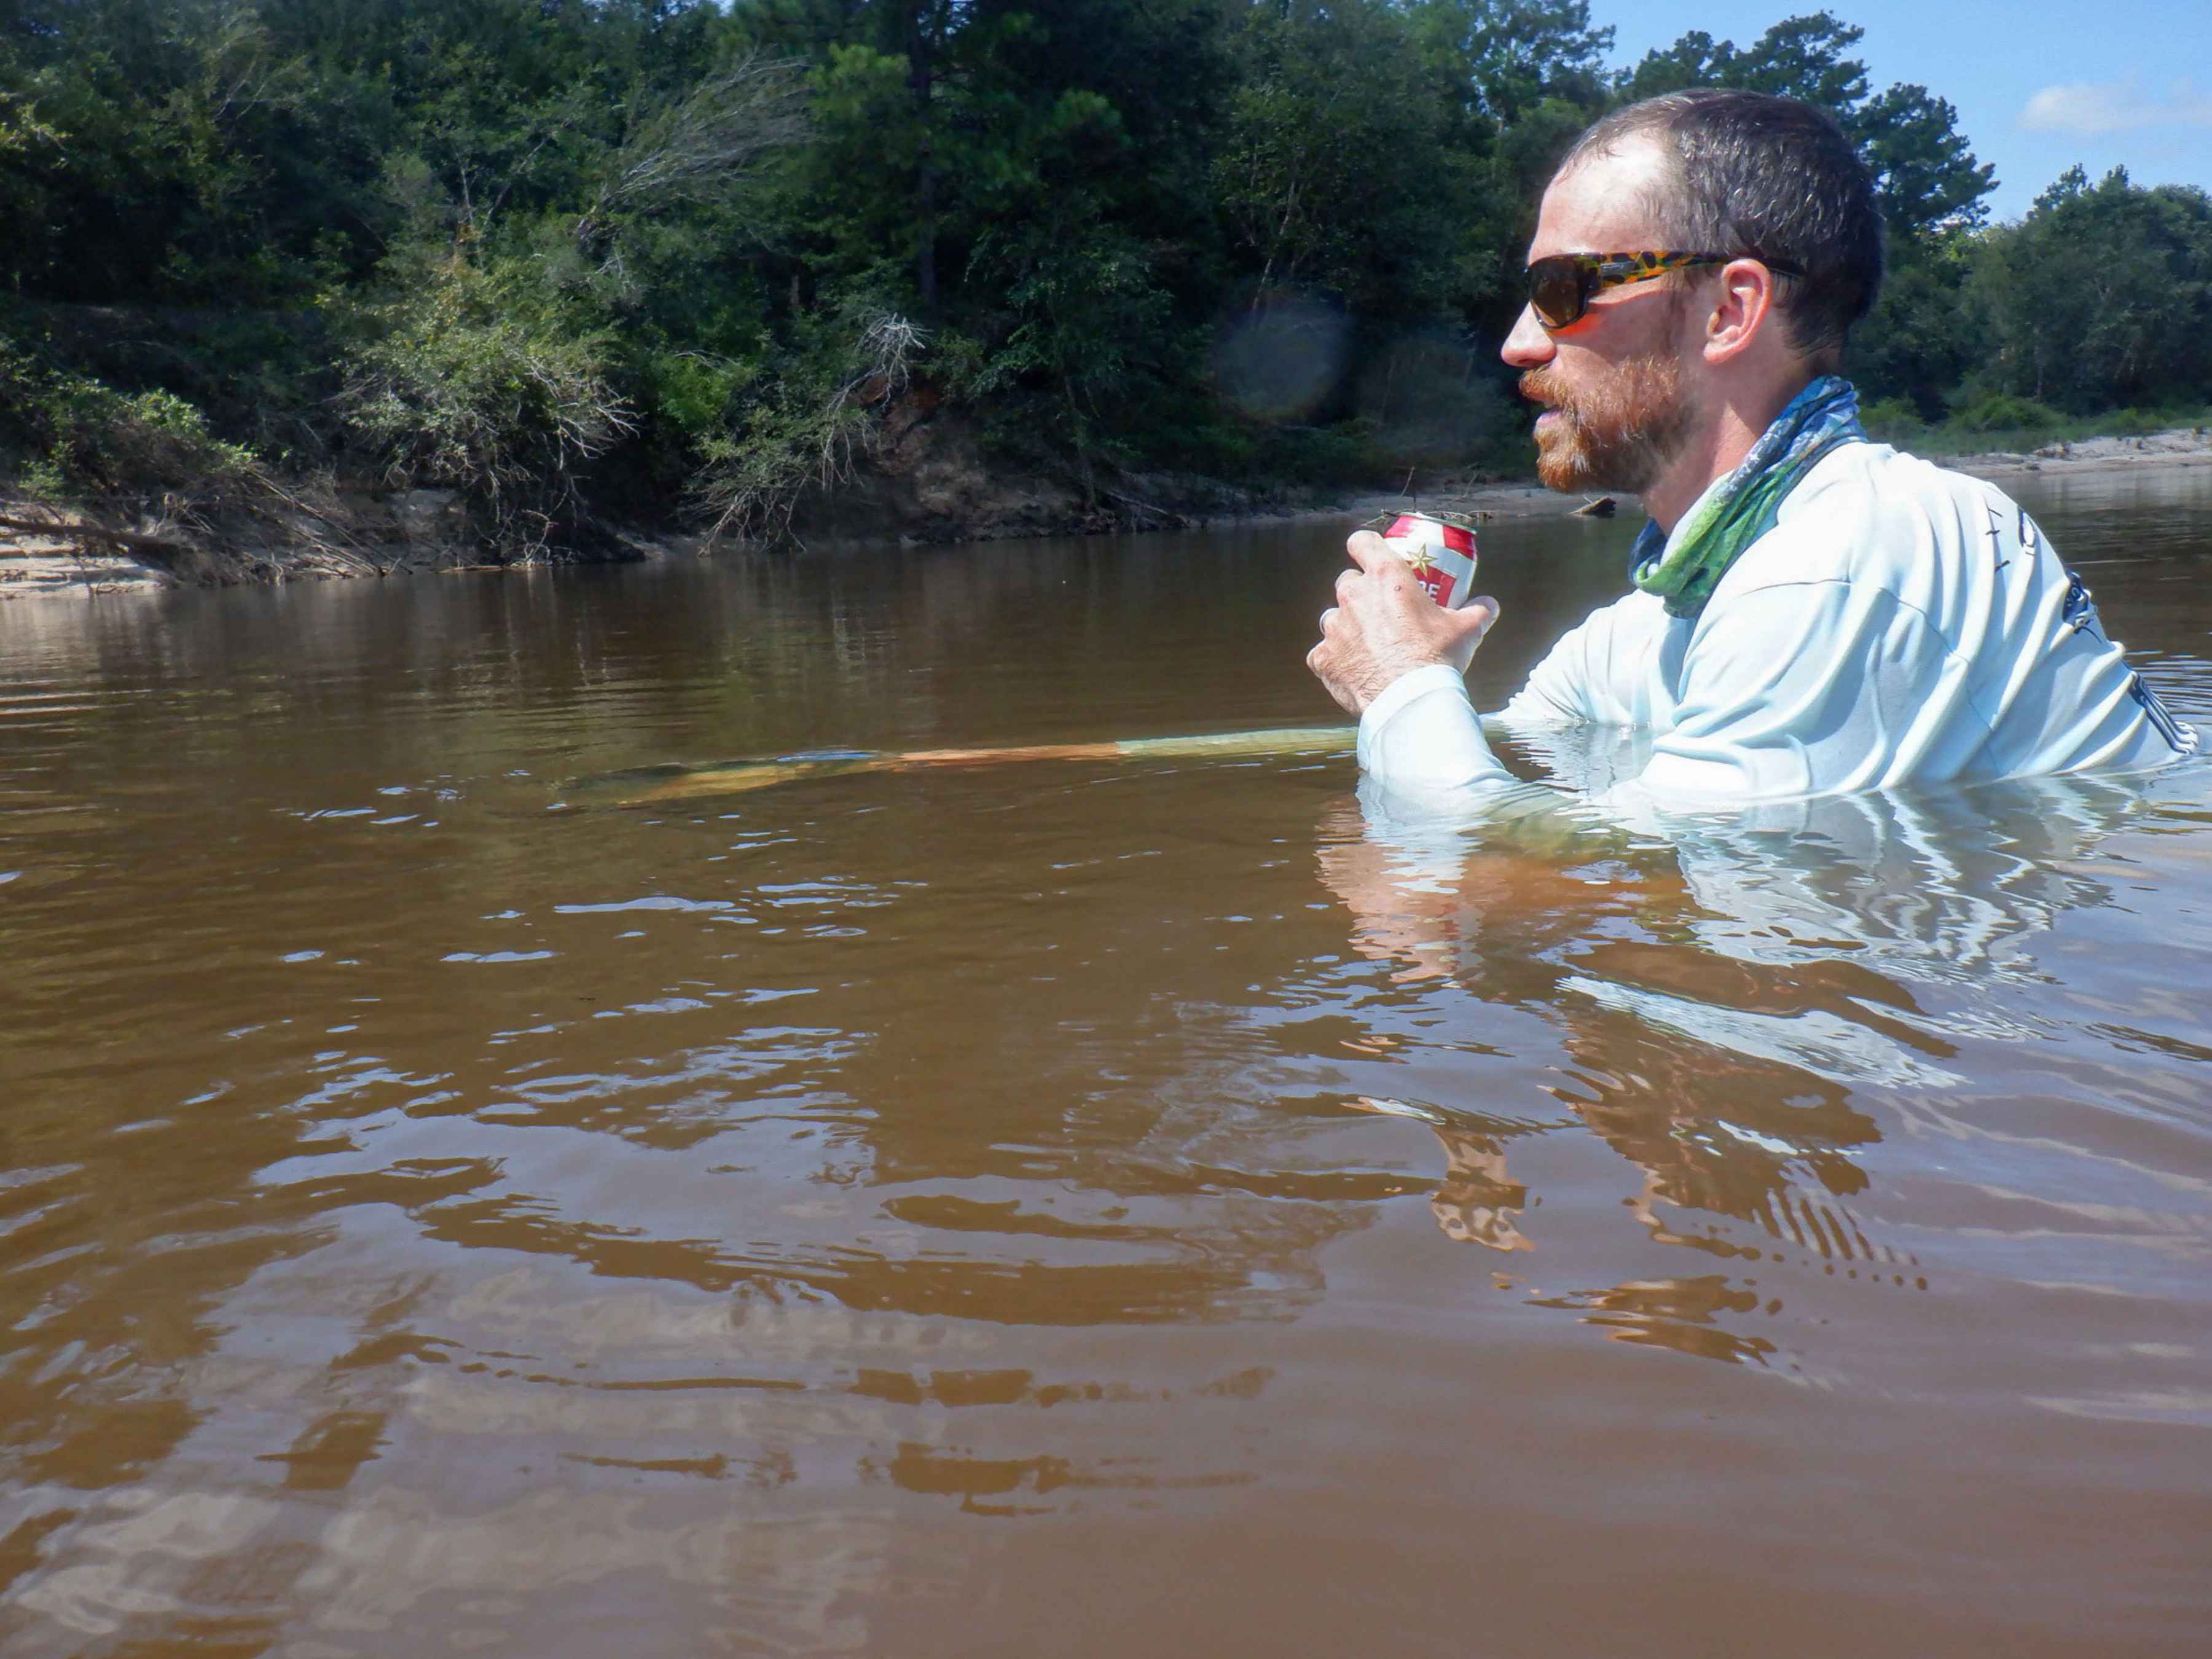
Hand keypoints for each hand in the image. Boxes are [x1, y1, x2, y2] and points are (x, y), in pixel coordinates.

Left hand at [1305, 531, 1498, 714]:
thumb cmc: (1437, 658)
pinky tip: (1355, 671)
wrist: (1409, 700)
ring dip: (1348, 627)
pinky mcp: (1322, 658)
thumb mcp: (1466, 630)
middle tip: (1381, 612)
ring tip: (1369, 646)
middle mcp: (1354, 595)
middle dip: (1361, 594)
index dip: (1365, 547)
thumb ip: (1478, 612)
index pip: (1362, 542)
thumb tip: (1490, 605)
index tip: (1371, 555)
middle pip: (1348, 582)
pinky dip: (1336, 660)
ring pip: (1334, 618)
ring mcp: (1335, 627)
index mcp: (1386, 577)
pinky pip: (1324, 653)